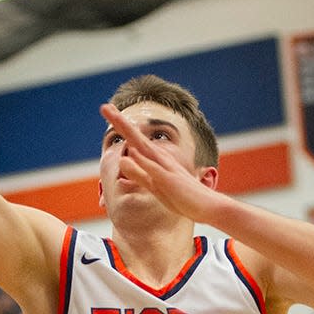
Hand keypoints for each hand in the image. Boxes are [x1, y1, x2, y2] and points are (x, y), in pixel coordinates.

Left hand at [99, 103, 217, 224]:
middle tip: (104, 106)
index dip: (121, 127)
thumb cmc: (182, 197)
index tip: (108, 111)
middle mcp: (160, 159)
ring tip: (114, 116)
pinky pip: (154, 169)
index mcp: (155, 159)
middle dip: (120, 122)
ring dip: (129, 132)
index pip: (134, 141)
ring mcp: (165, 168)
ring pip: (143, 147)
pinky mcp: (169, 180)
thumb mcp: (154, 186)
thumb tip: (123, 160)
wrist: (208, 207)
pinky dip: (143, 160)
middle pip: (136, 137)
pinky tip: (131, 149)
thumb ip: (139, 174)